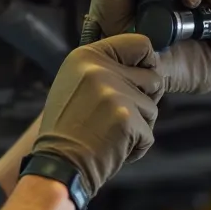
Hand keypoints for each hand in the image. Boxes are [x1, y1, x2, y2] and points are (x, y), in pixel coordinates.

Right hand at [32, 33, 164, 197]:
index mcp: (85, 56)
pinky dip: (136, 147)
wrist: (56, 166)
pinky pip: (149, 133)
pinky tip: (111, 148)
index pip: (140, 43)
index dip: (146, 64)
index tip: (138, 79)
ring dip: (138, 126)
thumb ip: (104, 69)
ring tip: (108, 133)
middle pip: (153, 77)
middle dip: (143, 100)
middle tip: (114, 116)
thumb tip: (146, 62)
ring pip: (152, 108)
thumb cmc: (67, 130)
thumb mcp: (74, 85)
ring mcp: (114, 93)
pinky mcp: (127, 119)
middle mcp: (100, 69)